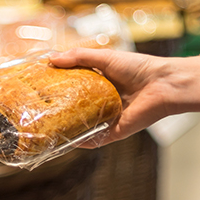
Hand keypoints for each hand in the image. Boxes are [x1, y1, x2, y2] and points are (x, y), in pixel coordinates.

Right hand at [50, 48, 199, 146]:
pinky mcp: (115, 132)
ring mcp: (108, 119)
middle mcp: (103, 104)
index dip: (57, 90)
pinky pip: (94, 140)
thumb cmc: (138, 67)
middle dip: (58, 112)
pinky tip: (64, 140)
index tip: (38, 90)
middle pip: (76, 110)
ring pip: (83, 127)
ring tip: (44, 129)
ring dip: (66, 129)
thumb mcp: (104, 57)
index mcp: (100, 85)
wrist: (164, 84)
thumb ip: (78, 57)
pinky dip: (80, 142)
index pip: (73, 90)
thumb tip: (50, 59)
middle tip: (36, 111)